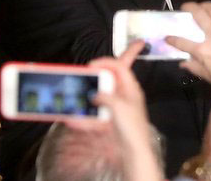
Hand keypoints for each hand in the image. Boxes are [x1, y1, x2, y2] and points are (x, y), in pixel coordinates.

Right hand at [67, 41, 162, 180]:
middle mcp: (126, 95)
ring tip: (79, 96)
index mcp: (131, 88)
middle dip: (97, 78)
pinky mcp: (113, 117)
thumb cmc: (132, 127)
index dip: (106, 63)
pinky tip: (76, 118)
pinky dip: (88, 114)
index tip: (92, 65)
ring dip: (91, 95)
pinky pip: (98, 111)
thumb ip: (106, 96)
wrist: (134, 149)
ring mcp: (119, 106)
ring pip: (102, 95)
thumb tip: (96, 94)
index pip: (120, 67)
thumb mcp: (119, 107)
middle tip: (85, 78)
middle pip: (110, 79)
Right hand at [165, 2, 210, 87]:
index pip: (182, 42)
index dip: (172, 39)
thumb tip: (183, 63)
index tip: (168, 37)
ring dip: (204, 5)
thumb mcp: (208, 76)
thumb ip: (194, 67)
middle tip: (185, 7)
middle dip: (189, 8)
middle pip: (198, 15)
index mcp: (203, 51)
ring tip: (201, 5)